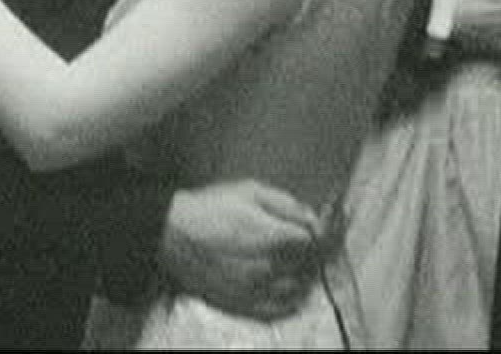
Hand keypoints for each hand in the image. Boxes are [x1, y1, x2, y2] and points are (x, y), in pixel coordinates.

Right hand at [160, 180, 323, 320]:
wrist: (171, 235)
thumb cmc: (210, 208)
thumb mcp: (250, 191)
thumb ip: (286, 204)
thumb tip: (313, 217)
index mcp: (274, 237)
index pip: (317, 240)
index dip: (327, 231)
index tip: (328, 224)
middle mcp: (270, 269)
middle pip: (310, 265)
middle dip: (315, 251)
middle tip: (312, 240)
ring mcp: (258, 291)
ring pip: (299, 289)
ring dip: (306, 275)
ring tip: (299, 261)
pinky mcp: (244, 305)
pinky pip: (280, 309)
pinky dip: (291, 298)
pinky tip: (287, 285)